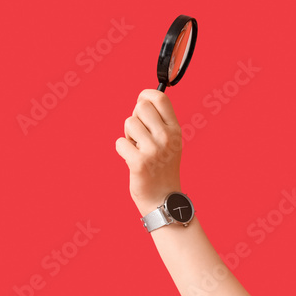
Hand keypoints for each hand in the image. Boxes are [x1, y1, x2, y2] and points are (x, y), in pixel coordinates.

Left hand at [115, 89, 183, 215]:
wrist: (164, 199)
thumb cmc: (163, 168)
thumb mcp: (170, 142)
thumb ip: (159, 122)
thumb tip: (141, 100)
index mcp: (176, 130)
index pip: (160, 97)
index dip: (145, 95)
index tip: (141, 103)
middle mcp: (167, 137)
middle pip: (141, 107)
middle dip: (135, 117)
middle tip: (139, 135)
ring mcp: (154, 150)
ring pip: (129, 123)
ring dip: (128, 136)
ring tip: (138, 149)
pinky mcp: (140, 162)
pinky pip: (120, 143)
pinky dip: (123, 151)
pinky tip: (132, 160)